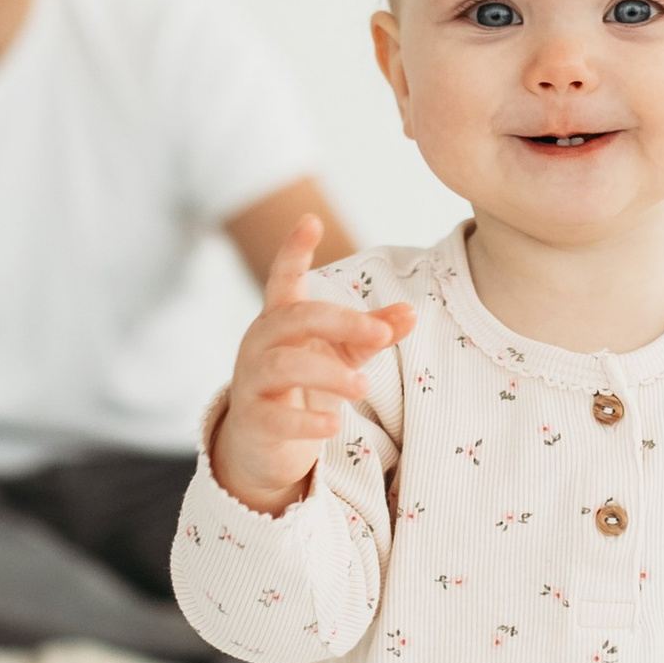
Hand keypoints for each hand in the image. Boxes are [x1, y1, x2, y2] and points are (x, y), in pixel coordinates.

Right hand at [212, 215, 415, 515]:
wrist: (262, 442)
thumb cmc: (303, 385)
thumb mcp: (340, 353)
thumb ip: (371, 331)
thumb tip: (411, 312)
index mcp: (281, 319)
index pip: (283, 278)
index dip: (294, 251)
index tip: (311, 220)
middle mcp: (260, 343)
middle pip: (294, 319)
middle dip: (340, 322)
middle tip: (380, 336)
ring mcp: (252, 381)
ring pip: (283, 365)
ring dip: (327, 373)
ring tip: (363, 386)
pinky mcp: (252, 420)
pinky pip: (274, 417)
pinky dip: (305, 421)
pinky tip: (333, 424)